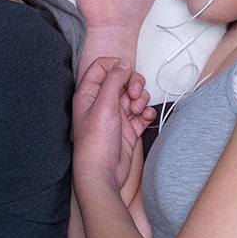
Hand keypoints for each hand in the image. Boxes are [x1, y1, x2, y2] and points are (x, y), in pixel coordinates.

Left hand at [72, 57, 151, 195]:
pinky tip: (144, 118)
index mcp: (89, 93)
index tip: (126, 72)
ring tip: (137, 110)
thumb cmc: (96, 143)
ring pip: (134, 95)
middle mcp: (102, 102)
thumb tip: (123, 64)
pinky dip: (146, 113)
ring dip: (141, 99)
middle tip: (134, 94)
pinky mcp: (128, 128)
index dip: (116, 66)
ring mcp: (116, 115)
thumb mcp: (104, 103)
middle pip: (122, 79)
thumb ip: (114, 79)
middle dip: (133, 83)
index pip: (102, 67)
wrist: (103, 172)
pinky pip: (142, 113)